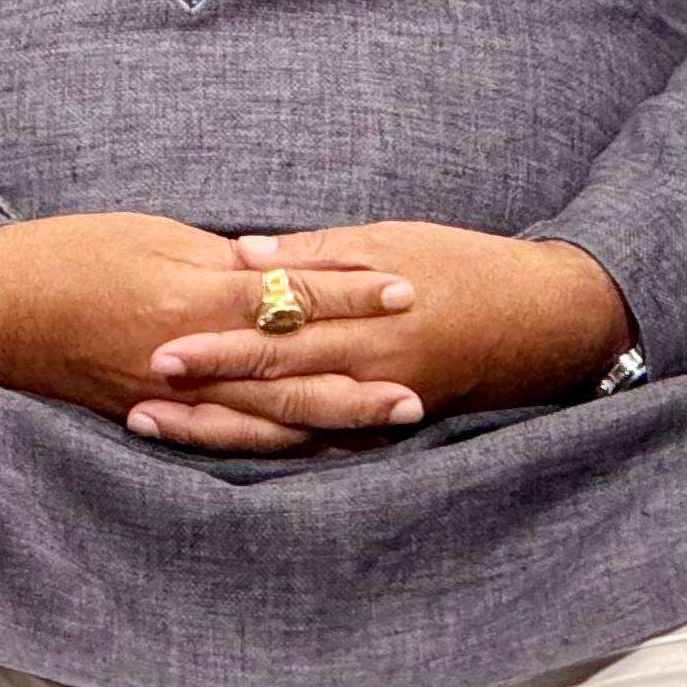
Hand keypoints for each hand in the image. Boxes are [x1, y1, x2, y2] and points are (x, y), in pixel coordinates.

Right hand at [0, 213, 425, 453]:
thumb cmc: (64, 255)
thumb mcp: (146, 235)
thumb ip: (214, 258)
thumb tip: (273, 267)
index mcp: (188, 295)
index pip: (288, 294)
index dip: (349, 290)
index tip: (402, 285)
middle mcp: (187, 355)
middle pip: (291, 370)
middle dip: (359, 372)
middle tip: (422, 379)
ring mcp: (170, 397)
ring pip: (267, 418)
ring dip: (333, 420)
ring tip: (389, 420)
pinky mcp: (151, 419)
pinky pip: (224, 439)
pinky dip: (273, 445)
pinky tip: (312, 450)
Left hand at [135, 223, 631, 437]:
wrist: (547, 320)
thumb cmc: (464, 265)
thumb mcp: (389, 238)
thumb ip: (314, 251)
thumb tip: (243, 252)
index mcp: (365, 317)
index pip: (275, 333)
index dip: (217, 342)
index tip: (161, 346)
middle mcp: (368, 369)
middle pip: (271, 386)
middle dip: (204, 391)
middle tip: (139, 390)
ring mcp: (379, 406)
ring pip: (286, 425)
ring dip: (222, 427)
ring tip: (159, 425)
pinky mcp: (391, 427)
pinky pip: (323, 445)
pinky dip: (271, 446)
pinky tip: (224, 448)